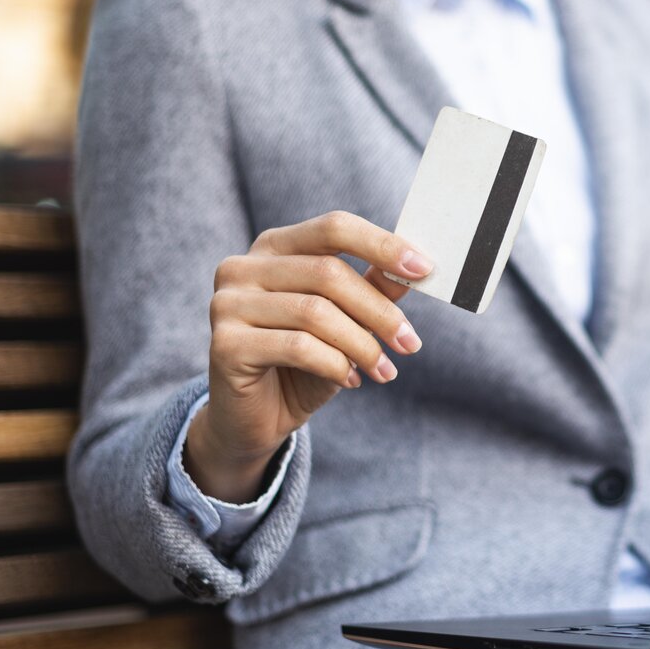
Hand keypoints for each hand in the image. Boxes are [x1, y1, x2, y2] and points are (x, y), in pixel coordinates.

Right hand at [184, 210, 431, 502]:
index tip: (424, 269)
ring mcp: (227, 303)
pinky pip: (298, 347)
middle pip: (328, 273)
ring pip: (316, 312)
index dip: (381, 245)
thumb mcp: (347, 323)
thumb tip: (413, 269)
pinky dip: (336, 365)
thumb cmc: (303, 365)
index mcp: (275, 247)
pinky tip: (351, 380)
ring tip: (385, 370)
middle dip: (380, 311)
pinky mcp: (225, 343)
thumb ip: (372, 289)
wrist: (256, 420)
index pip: (333, 228)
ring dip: (363, 345)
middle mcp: (243, 267)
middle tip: (411, 343)